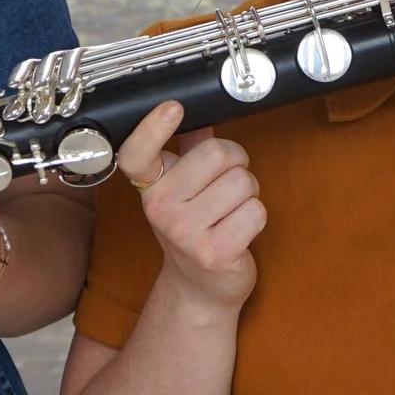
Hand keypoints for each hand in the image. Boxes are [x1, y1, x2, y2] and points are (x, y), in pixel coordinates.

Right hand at [114, 99, 264, 313]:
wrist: (199, 286)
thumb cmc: (195, 228)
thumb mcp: (183, 186)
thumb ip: (190, 146)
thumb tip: (202, 107)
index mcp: (150, 186)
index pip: (137, 154)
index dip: (153, 128)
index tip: (172, 107)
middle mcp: (160, 208)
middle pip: (217, 153)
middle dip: (236, 162)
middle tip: (226, 182)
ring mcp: (185, 233)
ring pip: (243, 181)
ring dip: (249, 192)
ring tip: (232, 209)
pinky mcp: (215, 253)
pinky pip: (256, 211)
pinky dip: (256, 216)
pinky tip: (239, 229)